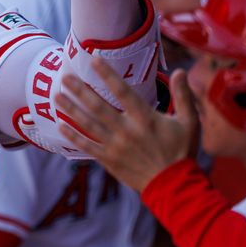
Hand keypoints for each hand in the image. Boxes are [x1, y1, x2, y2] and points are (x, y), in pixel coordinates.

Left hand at [55, 59, 195, 190]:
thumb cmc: (182, 151)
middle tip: (64, 77)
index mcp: (145, 119)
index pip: (122, 91)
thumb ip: (183, 95)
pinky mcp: (109, 160)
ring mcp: (115, 146)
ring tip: (56, 96)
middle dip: (79, 91)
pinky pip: (87, 146)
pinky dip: (72, 136)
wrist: (174, 186)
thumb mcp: (189, 122)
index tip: (93, 60)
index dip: (108, 75)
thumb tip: (179, 71)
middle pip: (98, 107)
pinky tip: (60, 125)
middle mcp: (127, 130)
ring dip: (71, 110)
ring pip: (88, 124)